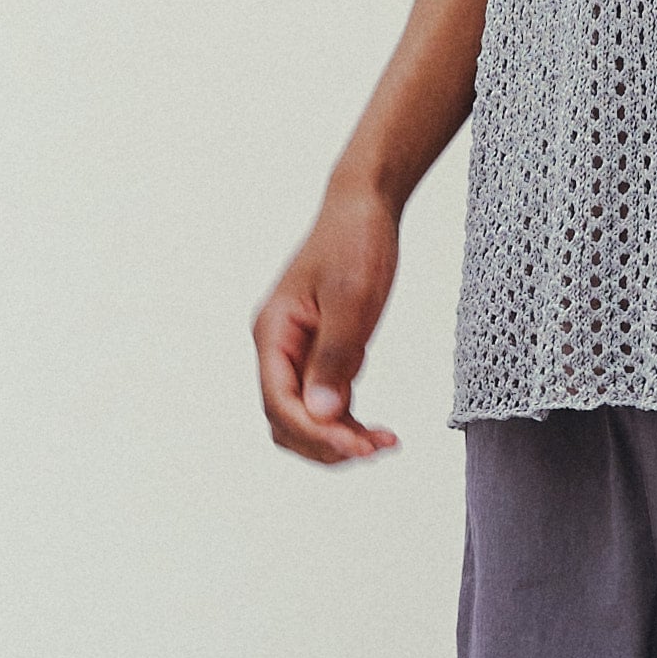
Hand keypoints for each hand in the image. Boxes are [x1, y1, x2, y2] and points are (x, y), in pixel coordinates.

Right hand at [253, 190, 403, 461]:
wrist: (364, 208)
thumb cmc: (355, 243)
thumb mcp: (350, 300)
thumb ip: (334, 357)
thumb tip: (319, 414)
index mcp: (273, 333)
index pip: (280, 402)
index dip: (317, 432)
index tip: (360, 447)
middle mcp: (277, 347)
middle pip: (285, 420)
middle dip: (325, 444)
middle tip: (377, 449)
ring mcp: (296, 353)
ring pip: (303, 418)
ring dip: (337, 439)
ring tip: (383, 444)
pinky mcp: (319, 353)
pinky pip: (323, 402)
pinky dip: (345, 422)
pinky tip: (376, 430)